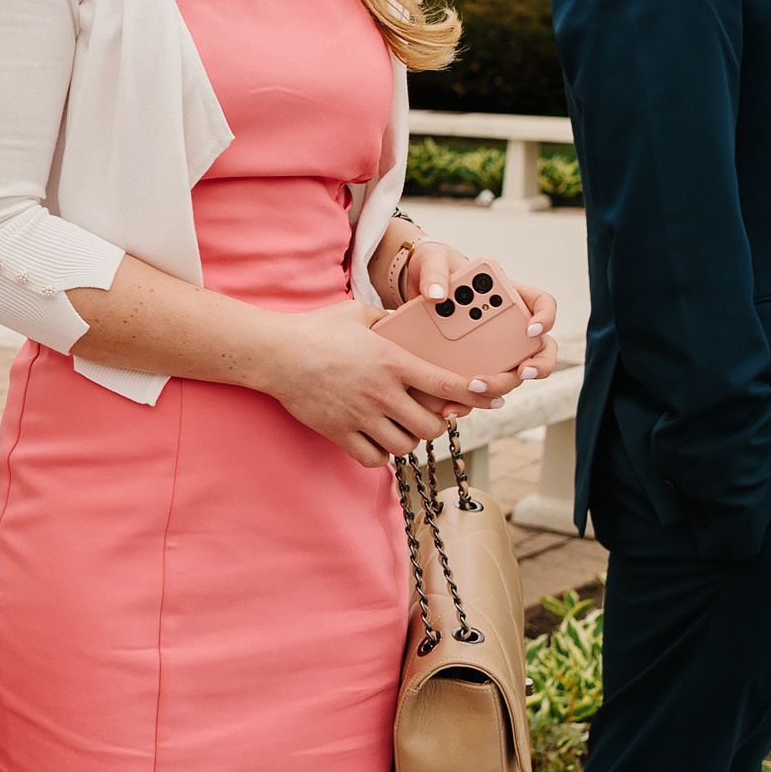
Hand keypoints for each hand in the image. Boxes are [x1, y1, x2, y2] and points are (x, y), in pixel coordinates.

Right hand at [255, 301, 501, 466]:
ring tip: (399, 426)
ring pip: (405, 446)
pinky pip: (374, 458)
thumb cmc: (316, 329)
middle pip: (431, 426)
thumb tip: (407, 324)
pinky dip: (380, 454)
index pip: (446, 383)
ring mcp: (360, 415)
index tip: (496, 396)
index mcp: (391, 361)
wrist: (274, 352)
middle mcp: (381, 391)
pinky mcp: (339, 432)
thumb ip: (388, 320)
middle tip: (427, 414)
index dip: (478, 393)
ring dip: (408, 439)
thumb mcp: (358, 313)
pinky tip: (375, 439)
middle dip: (436, 423)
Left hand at [403, 243, 562, 397]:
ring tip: (476, 388)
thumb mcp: (430, 260)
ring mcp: (492, 349)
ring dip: (500, 386)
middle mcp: (509, 326)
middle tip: (521, 371)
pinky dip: (468, 400)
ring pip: (511, 375)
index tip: (531, 329)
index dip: (545, 318)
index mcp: (508, 294)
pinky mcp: (471, 366)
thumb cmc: (431, 269)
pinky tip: (452, 406)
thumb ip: (434, 271)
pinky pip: (478, 388)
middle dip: (536, 366)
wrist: (411, 291)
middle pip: (538, 351)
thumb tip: (437, 295)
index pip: (542, 304)